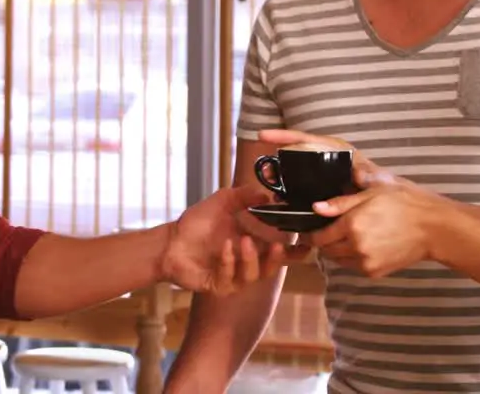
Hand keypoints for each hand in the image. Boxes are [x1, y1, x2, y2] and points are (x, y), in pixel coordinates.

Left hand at [160, 186, 291, 294]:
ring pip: (253, 275)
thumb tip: (267, 194)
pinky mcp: (218, 286)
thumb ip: (244, 195)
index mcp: (252, 245)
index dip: (295, 252)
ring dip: (250, 258)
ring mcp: (232, 276)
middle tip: (278, 244)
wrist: (170, 241)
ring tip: (243, 241)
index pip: (279, 251)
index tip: (308, 246)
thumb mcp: (222, 201)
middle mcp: (245, 263)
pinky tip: (224, 249)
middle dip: (277, 258)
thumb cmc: (196, 224)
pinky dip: (228, 262)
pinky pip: (230, 278)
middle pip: (272, 268)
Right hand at [257, 128, 385, 189]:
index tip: (263, 135)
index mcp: (337, 150)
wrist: (389, 203)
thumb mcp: (377, 179)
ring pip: (297, 172)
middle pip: (296, 153)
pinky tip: (282, 200)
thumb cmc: (384, 186)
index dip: (284, 135)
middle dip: (278, 161)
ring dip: (282, 178)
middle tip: (264, 170)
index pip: (306, 138)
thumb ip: (368, 177)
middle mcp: (327, 158)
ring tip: (270, 187)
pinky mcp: (322, 189)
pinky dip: (291, 192)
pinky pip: (302, 188)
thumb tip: (357, 175)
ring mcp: (322, 174)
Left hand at [301, 177, 444, 277]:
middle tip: (330, 230)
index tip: (311, 227)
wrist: (432, 228)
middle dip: (324, 241)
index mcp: (352, 225)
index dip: (312, 232)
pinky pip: (353, 266)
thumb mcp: (372, 193)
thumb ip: (340, 203)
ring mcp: (365, 263)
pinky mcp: (374, 273)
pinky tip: (362, 245)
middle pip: (326, 250)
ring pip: (338, 260)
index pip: (319, 236)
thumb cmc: (403, 203)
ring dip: (337, 250)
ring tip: (347, 237)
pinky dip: (352, 258)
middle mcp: (355, 247)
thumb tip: (316, 208)